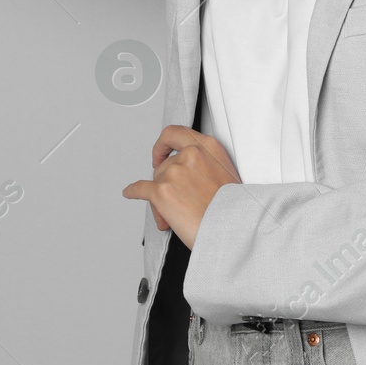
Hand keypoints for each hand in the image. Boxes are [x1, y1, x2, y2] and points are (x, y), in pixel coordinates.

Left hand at [121, 126, 240, 249]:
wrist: (234, 231)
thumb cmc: (234, 210)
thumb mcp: (228, 175)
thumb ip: (205, 167)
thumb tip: (187, 178)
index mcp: (208, 148)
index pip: (175, 134)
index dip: (164, 144)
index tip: (161, 152)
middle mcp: (190, 155)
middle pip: (165, 166)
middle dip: (167, 185)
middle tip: (177, 203)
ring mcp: (174, 172)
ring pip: (156, 182)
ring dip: (161, 200)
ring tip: (175, 218)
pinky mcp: (161, 192)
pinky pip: (140, 189)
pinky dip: (133, 191)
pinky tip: (130, 192)